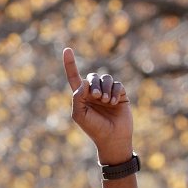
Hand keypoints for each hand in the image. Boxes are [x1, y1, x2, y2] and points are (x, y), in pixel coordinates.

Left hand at [63, 48, 132, 164]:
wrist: (112, 138)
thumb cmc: (93, 128)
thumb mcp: (79, 114)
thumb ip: (78, 97)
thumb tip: (84, 82)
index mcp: (81, 96)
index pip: (74, 77)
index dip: (70, 64)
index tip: (67, 49)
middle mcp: (93, 92)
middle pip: (92, 77)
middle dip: (94, 85)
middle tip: (96, 98)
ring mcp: (107, 92)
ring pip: (106, 78)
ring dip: (105, 88)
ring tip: (106, 101)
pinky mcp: (120, 94)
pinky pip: (117, 84)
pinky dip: (115, 91)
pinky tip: (114, 102)